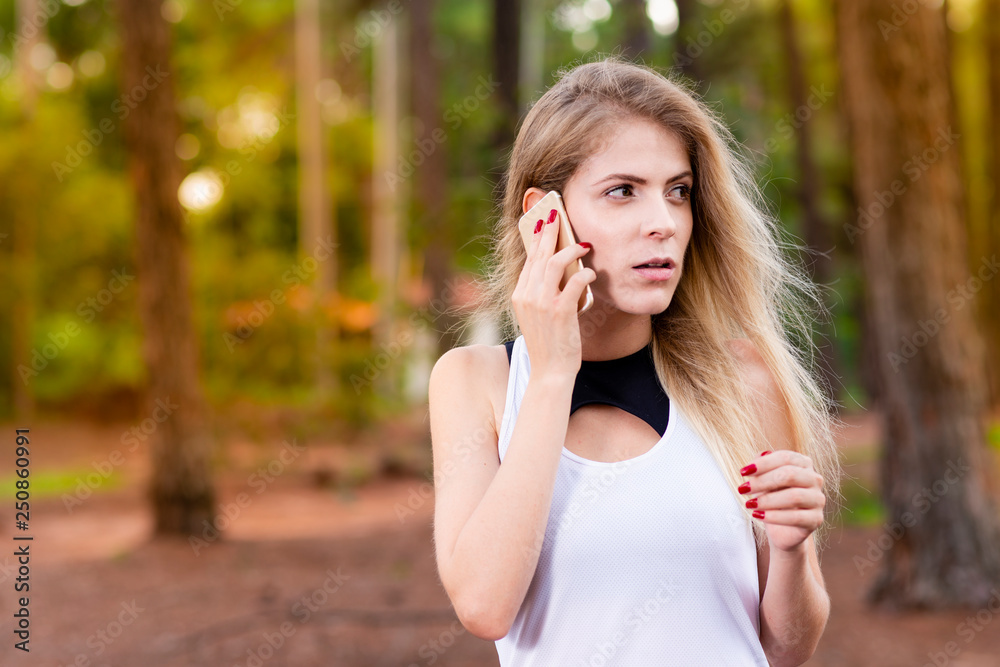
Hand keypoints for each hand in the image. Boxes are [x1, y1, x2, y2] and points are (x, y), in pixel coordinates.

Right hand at [512, 205, 596, 380]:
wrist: (550, 371)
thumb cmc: (549, 343)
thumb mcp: (538, 315)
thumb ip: (543, 293)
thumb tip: (558, 267)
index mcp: (519, 296)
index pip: (529, 260)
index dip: (537, 239)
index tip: (544, 223)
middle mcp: (527, 296)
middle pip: (539, 255)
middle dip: (550, 232)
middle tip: (558, 215)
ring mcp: (542, 303)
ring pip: (554, 263)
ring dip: (570, 249)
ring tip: (583, 244)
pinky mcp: (560, 311)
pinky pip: (575, 281)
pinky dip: (585, 273)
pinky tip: (591, 273)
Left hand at [737, 450, 824, 552]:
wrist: (781, 528)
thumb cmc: (772, 498)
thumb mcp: (763, 480)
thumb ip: (762, 466)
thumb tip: (761, 455)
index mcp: (803, 463)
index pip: (786, 457)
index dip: (763, 464)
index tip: (743, 472)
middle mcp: (814, 479)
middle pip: (790, 475)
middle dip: (762, 481)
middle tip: (742, 489)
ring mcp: (818, 499)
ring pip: (794, 496)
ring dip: (767, 500)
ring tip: (749, 504)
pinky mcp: (816, 519)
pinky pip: (796, 517)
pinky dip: (774, 516)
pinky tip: (758, 515)